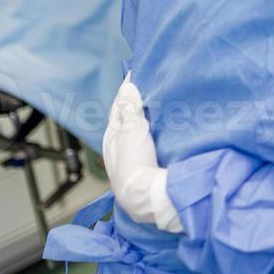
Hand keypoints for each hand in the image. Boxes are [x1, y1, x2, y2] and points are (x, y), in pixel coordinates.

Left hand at [102, 77, 181, 232]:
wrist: (145, 197)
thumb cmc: (135, 162)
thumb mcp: (132, 130)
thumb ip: (130, 108)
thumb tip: (127, 86)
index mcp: (111, 135)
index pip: (118, 107)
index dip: (127, 92)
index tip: (137, 76)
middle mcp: (116, 146)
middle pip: (126, 120)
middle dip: (135, 105)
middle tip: (150, 88)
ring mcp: (129, 159)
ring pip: (135, 132)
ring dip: (144, 120)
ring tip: (158, 107)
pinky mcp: (142, 168)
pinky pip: (145, 143)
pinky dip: (150, 133)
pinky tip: (161, 131)